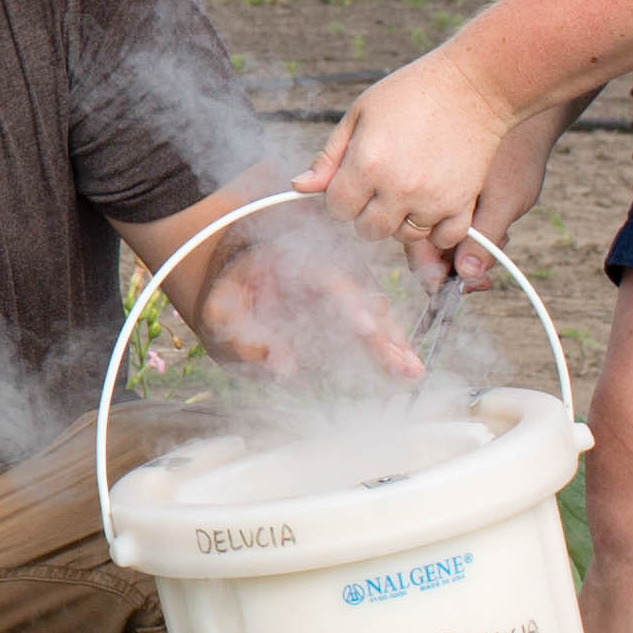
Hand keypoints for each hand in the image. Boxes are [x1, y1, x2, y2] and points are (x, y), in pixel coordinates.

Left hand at [179, 229, 417, 378]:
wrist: (229, 273)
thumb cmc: (225, 294)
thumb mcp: (220, 311)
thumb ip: (244, 337)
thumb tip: (285, 368)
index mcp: (293, 262)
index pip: (329, 280)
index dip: (349, 304)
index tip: (365, 327)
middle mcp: (323, 271)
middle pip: (362, 297)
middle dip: (383, 332)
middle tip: (403, 362)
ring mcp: (337, 288)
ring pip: (373, 311)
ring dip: (393, 342)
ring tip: (412, 370)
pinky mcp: (343, 306)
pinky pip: (371, 323)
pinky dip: (388, 344)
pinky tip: (406, 367)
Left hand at [296, 41, 521, 281]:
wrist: (473, 85)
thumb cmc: (411, 93)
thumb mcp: (359, 114)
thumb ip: (328, 156)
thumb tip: (298, 186)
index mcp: (366, 164)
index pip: (337, 209)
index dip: (341, 196)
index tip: (354, 181)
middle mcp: (397, 187)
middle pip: (367, 230)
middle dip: (367, 211)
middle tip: (382, 184)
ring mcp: (432, 199)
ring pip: (404, 236)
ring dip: (402, 219)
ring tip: (410, 187)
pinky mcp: (462, 204)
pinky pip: (443, 238)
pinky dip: (437, 227)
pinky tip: (434, 201)